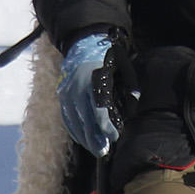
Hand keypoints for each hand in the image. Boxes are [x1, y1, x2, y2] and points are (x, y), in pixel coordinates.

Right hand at [58, 30, 130, 156]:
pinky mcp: (62, 94)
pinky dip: (74, 130)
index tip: (114, 137)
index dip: (106, 126)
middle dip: (94, 138)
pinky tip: (83, 139)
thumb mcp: (124, 67)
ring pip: (74, 120)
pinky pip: (67, 117)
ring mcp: (67, 91)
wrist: (85, 41)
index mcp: (94, 79)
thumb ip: (129, 87)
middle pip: (85, 119)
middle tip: (103, 152)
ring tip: (95, 149)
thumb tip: (132, 109)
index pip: (98, 109)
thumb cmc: (109, 55)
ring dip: (84, 137)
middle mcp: (78, 86)